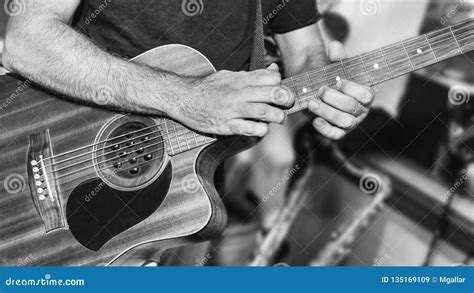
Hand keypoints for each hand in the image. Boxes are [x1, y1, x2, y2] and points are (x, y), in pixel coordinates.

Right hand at [171, 64, 293, 136]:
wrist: (182, 98)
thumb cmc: (208, 87)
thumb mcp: (229, 75)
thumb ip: (252, 74)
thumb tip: (274, 69)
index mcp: (241, 79)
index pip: (271, 77)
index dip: (281, 83)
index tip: (281, 90)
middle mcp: (239, 92)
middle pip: (273, 93)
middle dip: (287, 99)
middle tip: (288, 104)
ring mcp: (232, 109)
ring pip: (265, 111)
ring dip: (277, 116)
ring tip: (278, 118)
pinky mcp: (226, 125)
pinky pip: (250, 128)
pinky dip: (261, 130)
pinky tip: (261, 128)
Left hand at [308, 41, 374, 139]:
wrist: (320, 92)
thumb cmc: (333, 80)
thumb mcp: (335, 68)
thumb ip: (337, 58)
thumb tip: (335, 45)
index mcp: (365, 93)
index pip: (366, 94)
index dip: (352, 88)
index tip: (337, 81)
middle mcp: (361, 110)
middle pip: (352, 108)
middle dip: (334, 99)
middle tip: (319, 90)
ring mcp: (351, 122)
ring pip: (344, 122)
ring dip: (327, 112)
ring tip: (312, 103)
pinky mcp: (339, 132)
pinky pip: (335, 135)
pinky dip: (325, 129)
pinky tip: (315, 120)